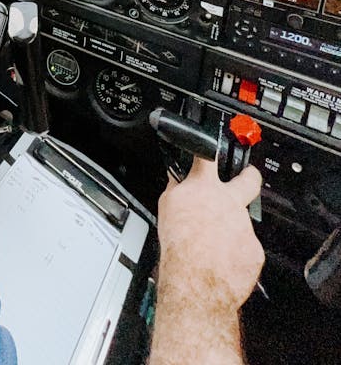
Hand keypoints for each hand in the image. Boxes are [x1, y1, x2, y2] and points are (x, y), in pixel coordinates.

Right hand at [157, 156, 264, 310]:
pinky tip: (222, 261)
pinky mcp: (255, 250)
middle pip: (248, 178)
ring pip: (241, 222)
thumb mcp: (167, 208)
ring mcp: (245, 225)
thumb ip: (176, 189)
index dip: (209, 145)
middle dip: (250, 174)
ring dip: (231, 230)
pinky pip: (246, 248)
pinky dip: (235, 254)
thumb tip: (176, 181)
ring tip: (214, 246)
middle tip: (248, 174)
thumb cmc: (179, 245)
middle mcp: (230, 202)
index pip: (207, 154)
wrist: (196, 279)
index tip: (213, 142)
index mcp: (205, 187)